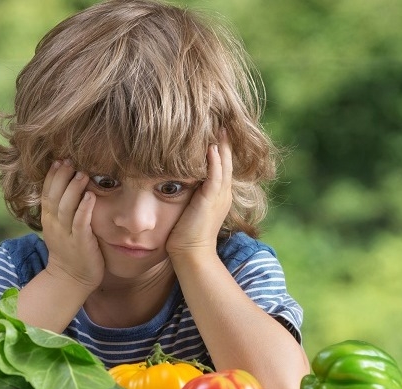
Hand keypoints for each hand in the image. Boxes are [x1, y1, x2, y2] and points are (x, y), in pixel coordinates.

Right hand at [40, 159, 104, 290]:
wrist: (70, 280)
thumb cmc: (70, 251)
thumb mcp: (60, 228)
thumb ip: (63, 209)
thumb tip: (72, 186)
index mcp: (49, 219)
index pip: (47, 193)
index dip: (52, 176)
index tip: (58, 160)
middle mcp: (55, 225)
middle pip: (54, 196)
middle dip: (61, 177)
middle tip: (69, 160)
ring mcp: (67, 234)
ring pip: (66, 207)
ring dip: (73, 189)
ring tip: (82, 173)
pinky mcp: (80, 243)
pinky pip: (80, 223)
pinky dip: (84, 208)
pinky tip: (90, 196)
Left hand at [166, 128, 233, 258]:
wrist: (190, 254)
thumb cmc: (184, 234)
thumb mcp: (189, 207)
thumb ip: (188, 192)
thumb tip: (175, 178)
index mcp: (218, 194)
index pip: (221, 164)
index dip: (219, 147)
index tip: (214, 129)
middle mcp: (223, 193)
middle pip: (226, 159)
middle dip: (223, 140)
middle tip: (221, 120)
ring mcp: (219, 196)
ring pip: (224, 164)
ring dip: (221, 145)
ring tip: (218, 126)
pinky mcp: (211, 200)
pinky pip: (216, 175)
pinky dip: (215, 160)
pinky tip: (211, 146)